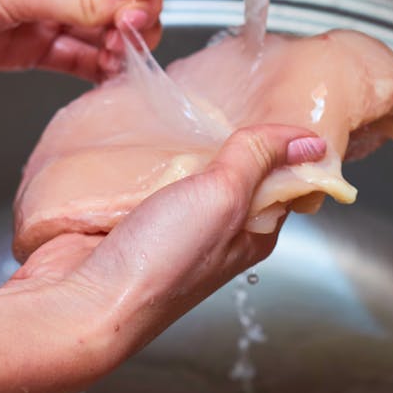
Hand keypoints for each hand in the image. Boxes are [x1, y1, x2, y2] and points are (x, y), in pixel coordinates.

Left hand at [0, 0, 161, 78]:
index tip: (133, 25)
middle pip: (120, 6)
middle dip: (131, 29)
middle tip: (126, 50)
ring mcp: (45, 14)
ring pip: (102, 36)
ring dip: (117, 54)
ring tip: (117, 69)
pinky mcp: (30, 47)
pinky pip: (77, 59)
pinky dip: (95, 71)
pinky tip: (105, 79)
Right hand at [6, 126, 326, 375]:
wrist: (83, 299)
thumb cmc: (161, 260)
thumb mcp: (225, 199)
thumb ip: (259, 161)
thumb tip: (310, 141)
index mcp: (252, 233)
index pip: (281, 179)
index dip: (281, 142)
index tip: (275, 100)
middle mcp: (217, 232)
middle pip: (234, 171)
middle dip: (228, 136)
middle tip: (222, 94)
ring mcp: (174, 226)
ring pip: (190, 172)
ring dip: (185, 146)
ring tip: (183, 106)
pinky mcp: (136, 220)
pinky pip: (151, 179)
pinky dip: (151, 159)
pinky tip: (146, 136)